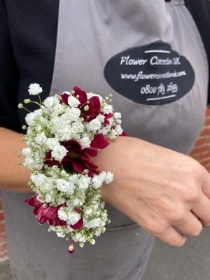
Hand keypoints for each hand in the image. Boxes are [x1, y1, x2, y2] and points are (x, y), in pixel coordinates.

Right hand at [94, 136, 209, 245]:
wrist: (107, 160)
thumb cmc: (135, 153)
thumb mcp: (170, 158)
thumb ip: (187, 176)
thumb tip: (196, 193)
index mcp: (194, 171)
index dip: (206, 200)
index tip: (199, 204)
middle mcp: (190, 192)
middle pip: (209, 216)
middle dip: (200, 214)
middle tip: (188, 211)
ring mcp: (174, 210)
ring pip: (195, 229)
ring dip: (187, 225)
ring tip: (174, 217)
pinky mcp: (156, 225)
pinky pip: (178, 241)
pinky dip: (176, 237)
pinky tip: (169, 229)